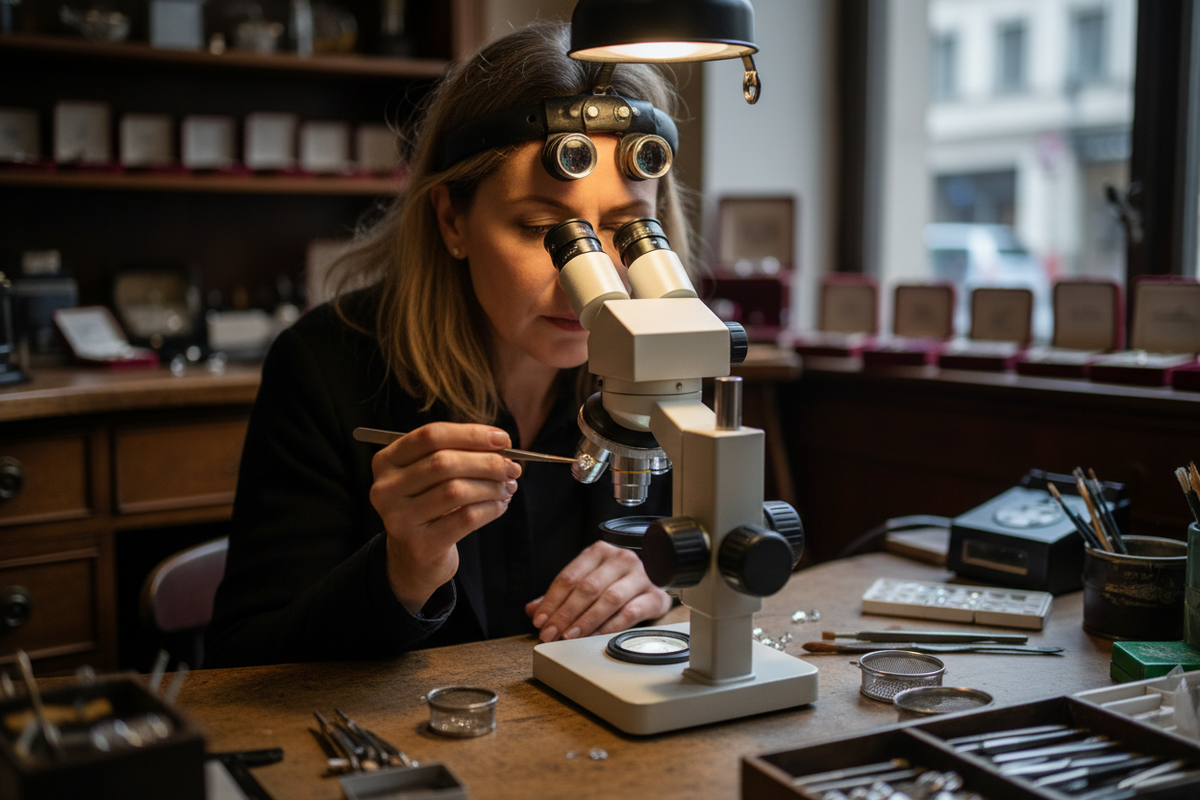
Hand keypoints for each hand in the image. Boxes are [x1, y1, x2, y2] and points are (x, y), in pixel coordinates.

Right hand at [369, 422, 520, 614]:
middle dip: (487, 462)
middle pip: (443, 462)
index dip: (471, 434)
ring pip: (456, 491)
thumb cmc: (430, 505)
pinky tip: (500, 505)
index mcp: (387, 461)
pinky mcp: (419, 545)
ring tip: (508, 487)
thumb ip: (459, 453)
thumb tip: (502, 446)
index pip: (431, 436)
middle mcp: (385, 488)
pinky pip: (465, 519)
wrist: (415, 557)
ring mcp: (399, 518)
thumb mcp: (432, 475)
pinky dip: (490, 508)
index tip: (503, 439)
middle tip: (512, 467)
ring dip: (491, 486)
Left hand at [525, 541, 671, 641]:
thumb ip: (560, 596)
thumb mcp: (586, 582)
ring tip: (568, 637)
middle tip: (550, 633)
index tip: (540, 620)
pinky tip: (594, 637)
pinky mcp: (655, 596)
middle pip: (588, 588)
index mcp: (600, 551)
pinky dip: (609, 627)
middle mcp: (622, 560)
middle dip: (565, 614)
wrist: (656, 579)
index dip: (552, 600)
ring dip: (585, 621)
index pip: (570, 576)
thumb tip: (533, 610)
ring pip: (608, 599)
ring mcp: (641, 577)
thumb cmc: (616, 582)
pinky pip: (630, 613)